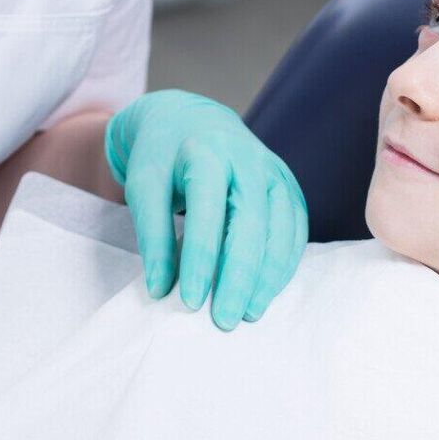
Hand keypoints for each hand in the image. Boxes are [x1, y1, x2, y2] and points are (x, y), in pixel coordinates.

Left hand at [105, 90, 307, 330]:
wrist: (188, 120)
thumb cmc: (162, 157)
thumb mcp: (143, 185)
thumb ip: (152, 234)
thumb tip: (160, 288)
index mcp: (207, 152)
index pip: (206, 211)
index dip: (198, 259)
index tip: (188, 300)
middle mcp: (248, 158)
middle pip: (250, 223)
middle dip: (238, 275)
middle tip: (224, 319)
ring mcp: (273, 172)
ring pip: (281, 229)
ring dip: (267, 276)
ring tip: (247, 313)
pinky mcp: (287, 186)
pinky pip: (295, 230)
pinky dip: (283, 264)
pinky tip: (264, 292)